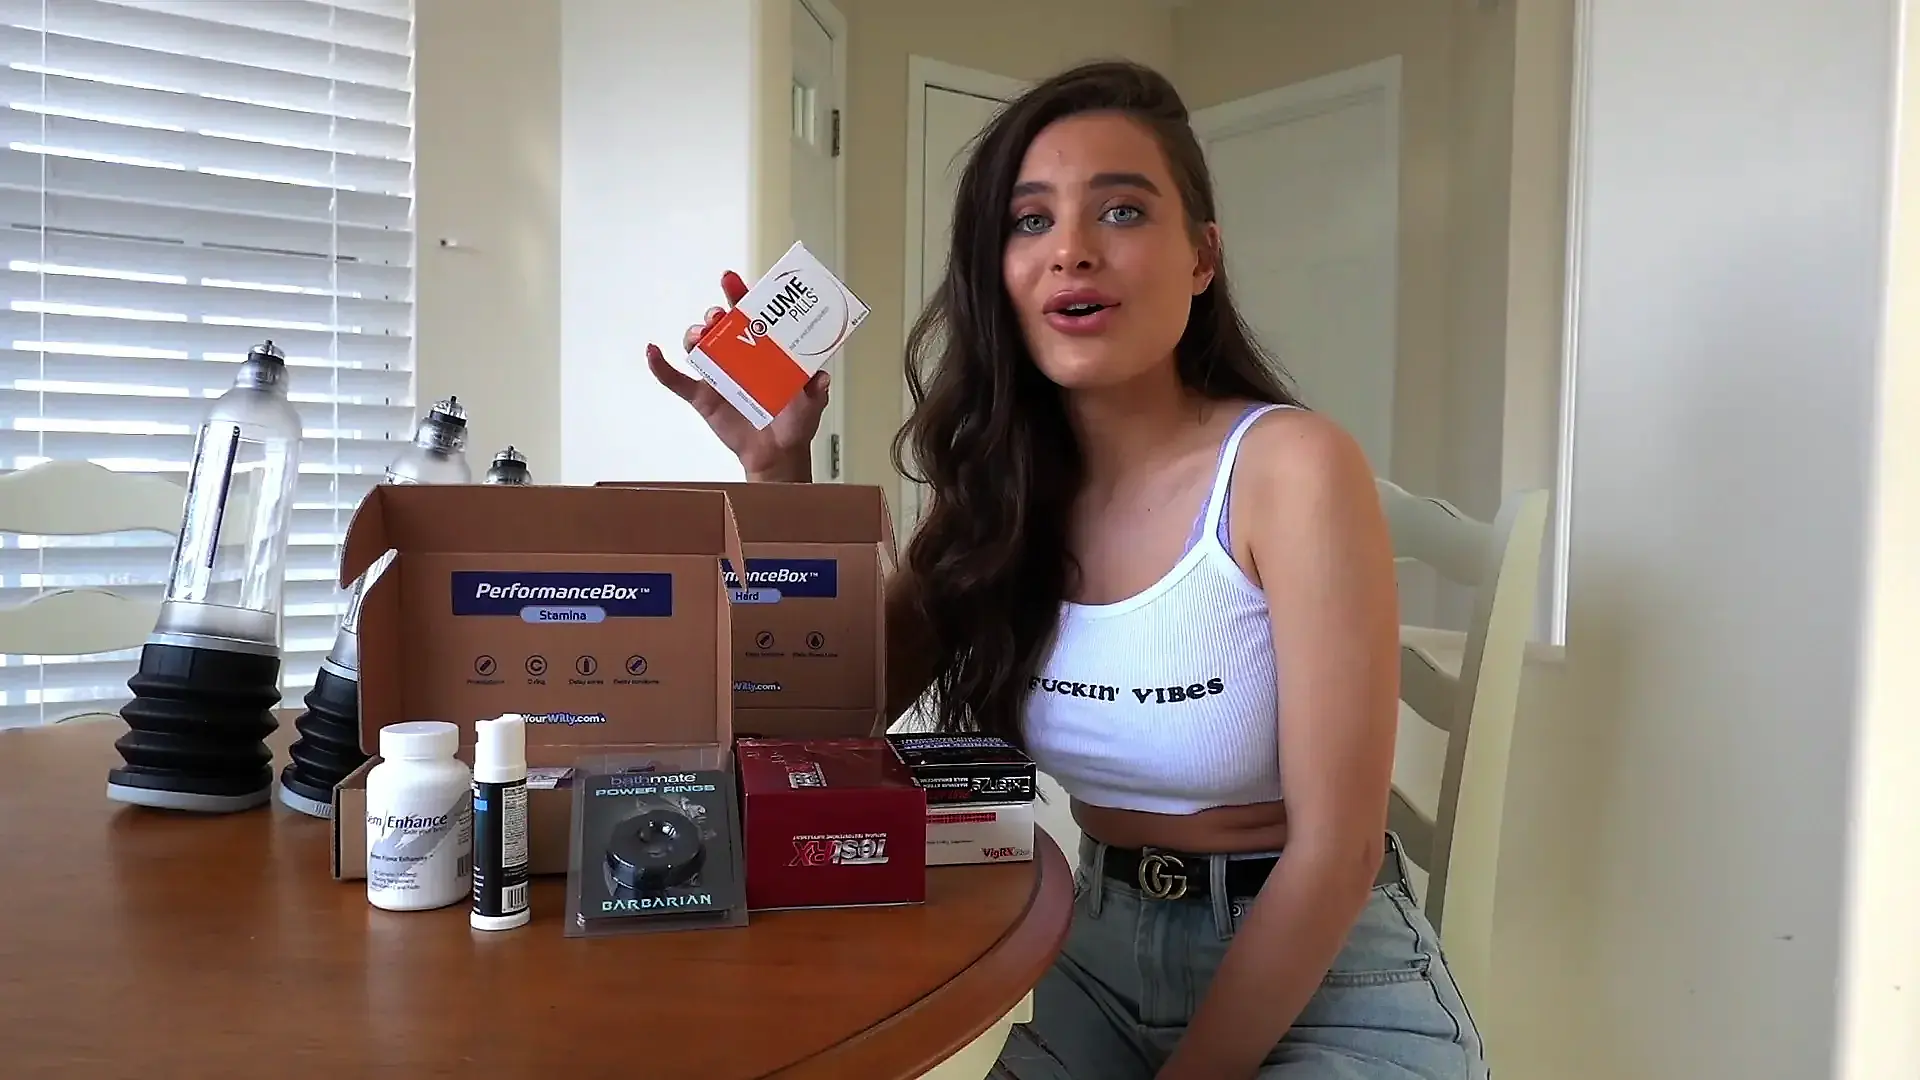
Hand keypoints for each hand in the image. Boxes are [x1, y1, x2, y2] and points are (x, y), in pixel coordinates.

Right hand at [645, 270, 830, 481]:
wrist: (777, 455)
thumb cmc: (793, 423)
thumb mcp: (811, 401)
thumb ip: (815, 389)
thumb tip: (819, 378)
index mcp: (763, 350)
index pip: (750, 315)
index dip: (740, 295)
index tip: (732, 280)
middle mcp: (737, 356)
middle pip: (720, 325)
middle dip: (716, 313)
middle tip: (719, 314)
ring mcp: (718, 375)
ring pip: (698, 346)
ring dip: (694, 334)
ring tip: (701, 334)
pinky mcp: (702, 397)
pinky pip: (676, 380)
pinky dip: (660, 366)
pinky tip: (653, 352)